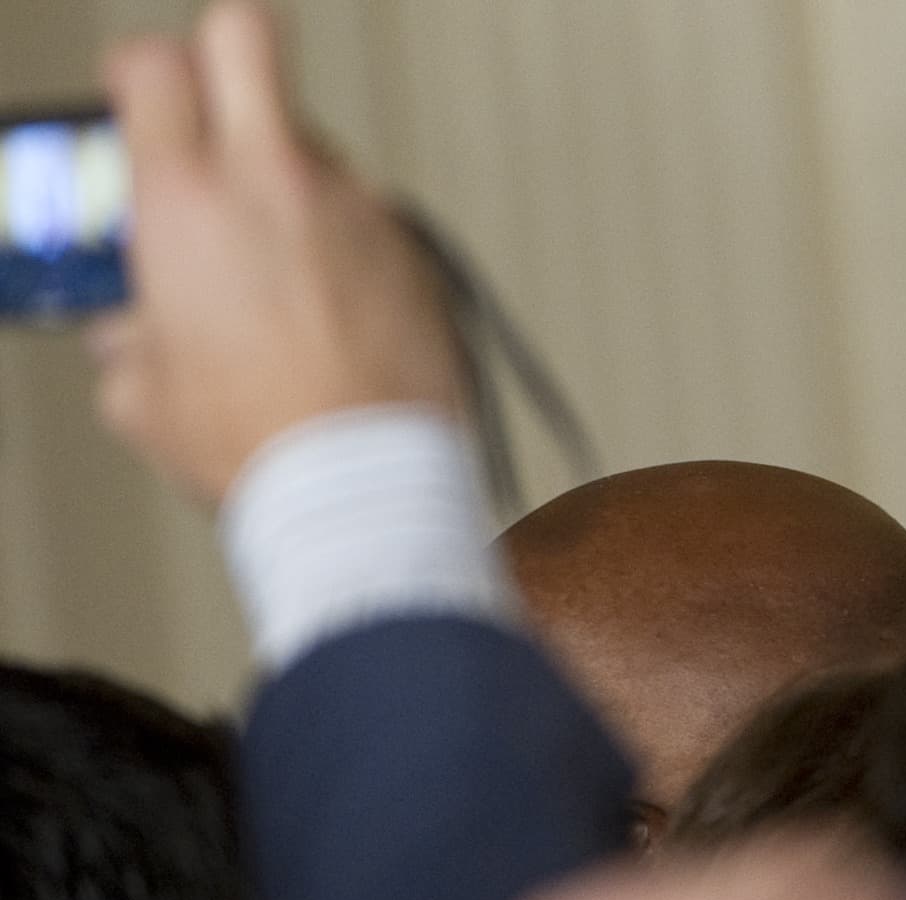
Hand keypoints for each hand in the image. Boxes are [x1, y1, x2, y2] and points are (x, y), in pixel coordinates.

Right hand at [93, 2, 460, 501]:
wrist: (362, 486)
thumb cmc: (259, 444)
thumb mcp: (146, 396)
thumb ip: (131, 344)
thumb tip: (130, 338)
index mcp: (184, 201)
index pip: (153, 65)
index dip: (142, 71)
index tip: (144, 95)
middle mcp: (273, 182)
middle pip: (245, 36)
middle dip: (224, 52)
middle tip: (214, 101)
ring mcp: (353, 209)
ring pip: (314, 143)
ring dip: (292, 178)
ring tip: (281, 259)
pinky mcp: (412, 249)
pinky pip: (369, 216)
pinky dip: (348, 241)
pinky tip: (337, 304)